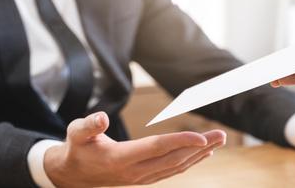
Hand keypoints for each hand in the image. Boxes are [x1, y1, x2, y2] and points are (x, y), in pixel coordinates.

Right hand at [44, 112, 225, 186]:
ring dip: (199, 154)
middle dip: (199, 147)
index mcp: (120, 159)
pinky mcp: (145, 178)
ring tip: (219, 141)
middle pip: (173, 159)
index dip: (180, 142)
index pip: (156, 148)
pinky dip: (190, 161)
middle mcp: (134, 172)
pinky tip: (204, 153)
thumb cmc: (77, 148)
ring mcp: (141, 177)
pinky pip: (172, 171)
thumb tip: (101, 118)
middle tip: (221, 135)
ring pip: (176, 166)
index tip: (201, 137)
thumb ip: (88, 126)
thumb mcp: (76, 133)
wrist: (73, 175)